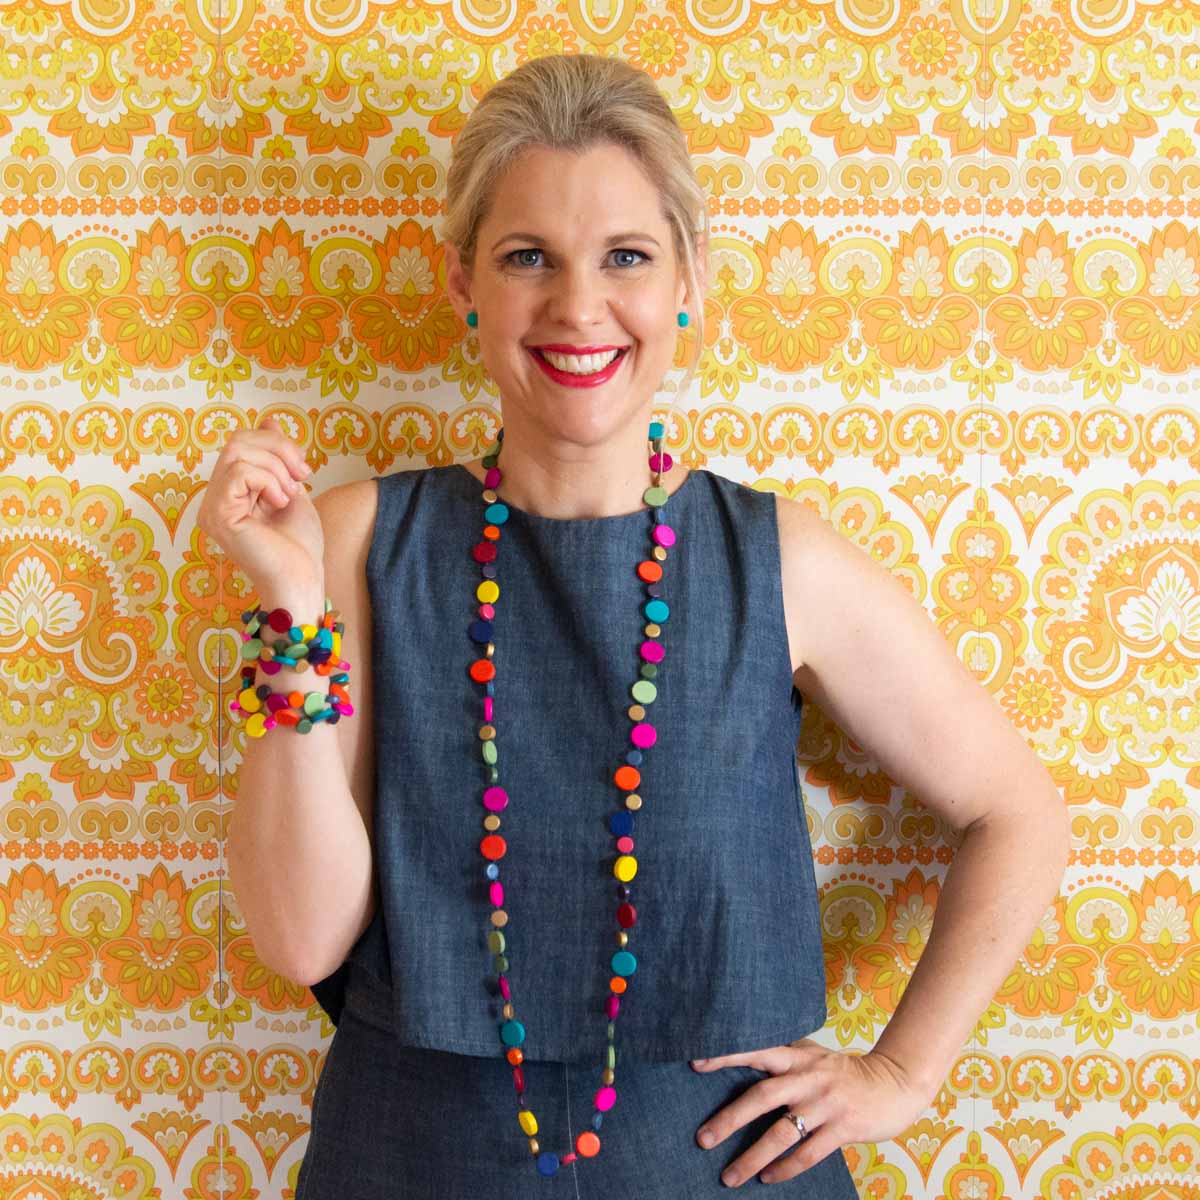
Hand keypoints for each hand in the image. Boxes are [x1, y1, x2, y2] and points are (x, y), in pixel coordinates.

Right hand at [197, 414, 323, 603]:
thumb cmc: (299, 543)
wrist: (303, 577)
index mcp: (230, 491)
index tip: (304, 468)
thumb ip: (277, 457)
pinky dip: (268, 481)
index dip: (276, 443)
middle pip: (238, 440)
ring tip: (290, 494)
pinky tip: (279, 502)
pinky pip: (238, 473)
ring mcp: (211, 507)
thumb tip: (268, 418)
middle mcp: (214, 498)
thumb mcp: (291, 486)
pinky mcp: (217, 516)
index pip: (242, 442)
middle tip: (302, 475)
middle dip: (278, 449)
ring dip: (276, 468)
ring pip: (238, 453)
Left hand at [690, 1041, 929, 1186]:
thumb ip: (784, 1060)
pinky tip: (768, 1179)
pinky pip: (809, 1153)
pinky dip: (786, 1168)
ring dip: (753, 1156)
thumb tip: (743, 1062)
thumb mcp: (813, 1056)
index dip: (726, 1055)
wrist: (895, 1082)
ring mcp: (826, 1103)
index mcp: (797, 1056)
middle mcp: (808, 1077)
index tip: (695, 1063)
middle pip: (762, 1096)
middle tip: (702, 1139)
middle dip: (730, 1119)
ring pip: (782, 1132)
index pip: (755, 1050)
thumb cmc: (844, 1072)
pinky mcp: (844, 1127)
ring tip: (729, 1176)